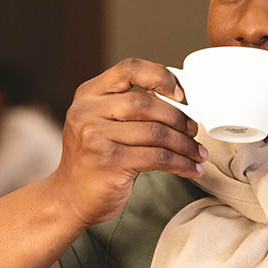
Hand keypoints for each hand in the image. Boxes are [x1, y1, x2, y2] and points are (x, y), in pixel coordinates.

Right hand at [52, 58, 206, 227]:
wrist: (69, 198)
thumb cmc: (96, 158)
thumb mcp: (102, 122)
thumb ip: (129, 107)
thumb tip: (181, 102)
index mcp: (89, 94)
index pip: (130, 68)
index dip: (160, 76)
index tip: (180, 95)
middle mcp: (88, 111)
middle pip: (146, 104)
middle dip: (179, 118)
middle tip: (194, 131)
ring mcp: (96, 137)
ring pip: (156, 133)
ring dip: (184, 145)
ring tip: (197, 153)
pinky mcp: (109, 163)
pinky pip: (157, 158)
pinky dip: (180, 163)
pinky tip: (190, 168)